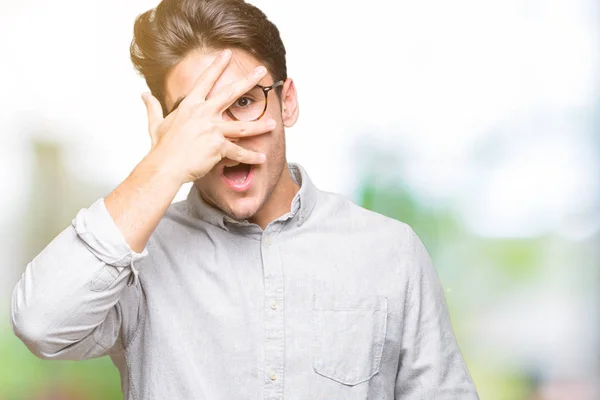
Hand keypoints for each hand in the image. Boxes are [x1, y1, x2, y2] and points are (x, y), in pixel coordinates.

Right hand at [141, 49, 273, 183]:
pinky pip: (238, 152)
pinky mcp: (217, 146)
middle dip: (248, 80)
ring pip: (241, 126)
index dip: (217, 66)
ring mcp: (212, 129)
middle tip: (261, 71)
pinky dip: (250, 156)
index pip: (206, 80)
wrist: (164, 166)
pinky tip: (261, 157)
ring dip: (259, 125)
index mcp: (190, 106)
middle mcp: (203, 113)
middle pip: (230, 93)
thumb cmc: (161, 147)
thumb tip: (144, 95)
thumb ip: (153, 107)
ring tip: (273, 123)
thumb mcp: (156, 124)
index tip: (227, 54)